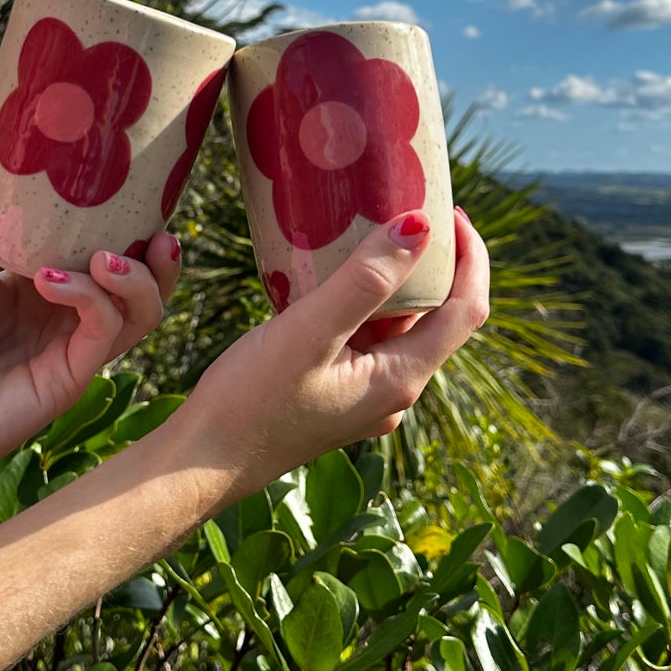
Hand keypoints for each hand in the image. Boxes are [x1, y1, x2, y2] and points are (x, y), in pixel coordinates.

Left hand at [0, 109, 178, 501]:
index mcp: (45, 288)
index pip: (109, 250)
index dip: (135, 223)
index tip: (145, 184)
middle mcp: (66, 319)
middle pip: (142, 283)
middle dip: (159, 254)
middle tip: (158, 224)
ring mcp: (71, 351)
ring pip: (140, 312)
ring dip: (136, 277)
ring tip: (108, 253)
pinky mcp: (67, 381)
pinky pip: (104, 336)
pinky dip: (92, 301)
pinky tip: (53, 281)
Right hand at [184, 206, 488, 505]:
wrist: (199, 463)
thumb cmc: (249, 401)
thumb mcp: (308, 332)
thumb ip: (364, 282)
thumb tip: (419, 227)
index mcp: (400, 380)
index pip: (467, 311)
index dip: (471, 257)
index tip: (449, 209)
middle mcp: (394, 394)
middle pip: (439, 318)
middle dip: (435, 263)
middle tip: (410, 207)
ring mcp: (366, 398)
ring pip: (400, 329)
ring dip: (397, 282)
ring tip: (372, 230)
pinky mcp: (337, 396)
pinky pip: (367, 340)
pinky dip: (365, 303)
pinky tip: (333, 277)